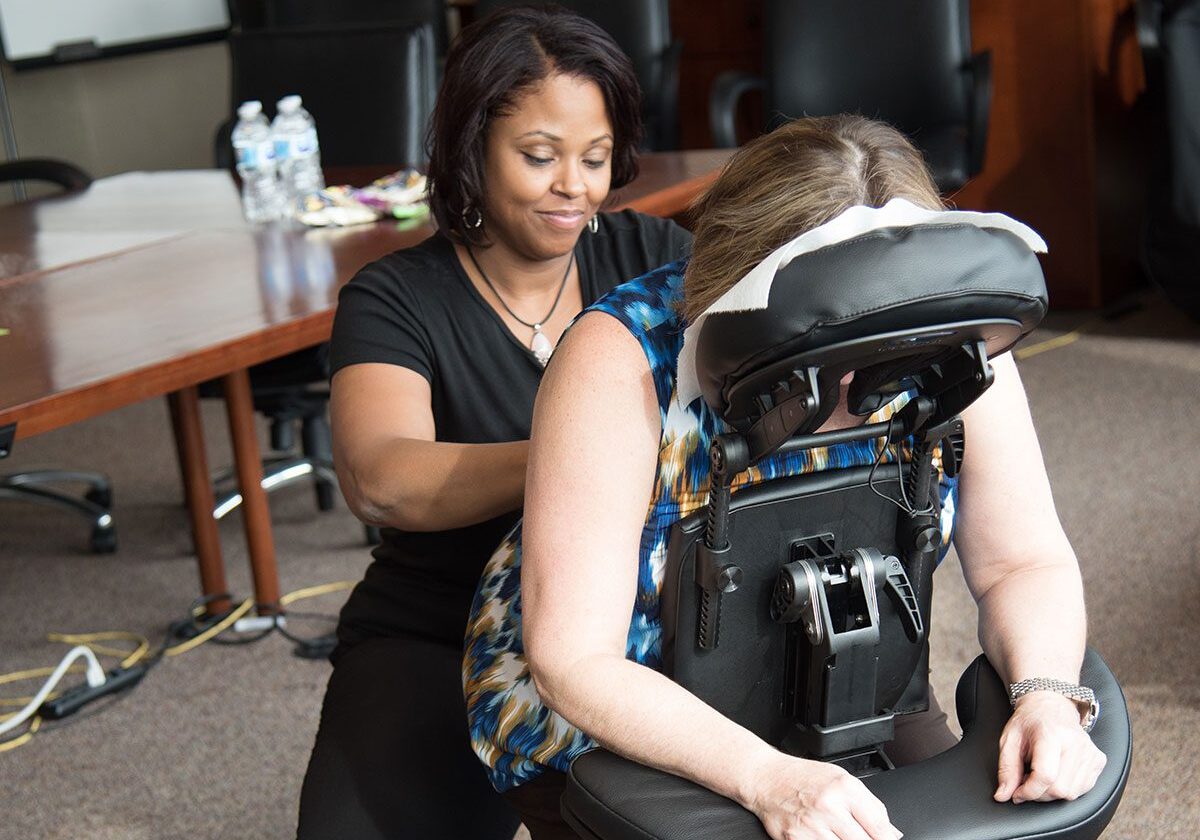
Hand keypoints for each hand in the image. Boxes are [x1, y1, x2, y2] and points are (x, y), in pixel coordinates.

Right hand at [746, 753, 902, 839]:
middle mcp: (829, 807)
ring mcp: (812, 826)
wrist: (765, 778)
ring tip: (842, 836)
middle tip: (862, 837)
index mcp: (845, 788)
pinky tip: (827, 838)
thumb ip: (869, 805)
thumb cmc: (803, 777)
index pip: (880, 828)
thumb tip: (891, 833)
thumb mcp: (841, 779)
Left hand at [994, 691, 1106, 803]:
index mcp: (1051, 734)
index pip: (1046, 776)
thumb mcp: (1009, 741)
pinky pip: (1082, 790)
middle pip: (1059, 789)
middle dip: (1038, 793)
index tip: (1017, 793)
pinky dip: (1065, 789)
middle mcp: (1076, 743)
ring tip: (1041, 774)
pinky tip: (1056, 774)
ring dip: (1051, 793)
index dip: (1028, 791)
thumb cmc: (1029, 723)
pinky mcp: (1099, 760)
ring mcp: (1090, 752)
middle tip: (1027, 779)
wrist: (1052, 708)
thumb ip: (1006, 769)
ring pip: (1071, 794)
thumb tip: (1003, 795)